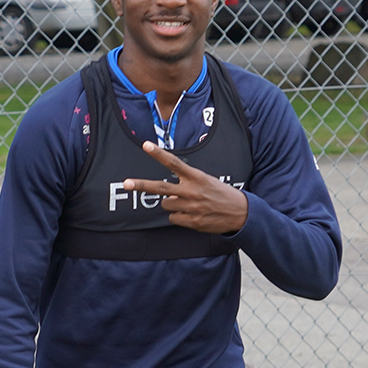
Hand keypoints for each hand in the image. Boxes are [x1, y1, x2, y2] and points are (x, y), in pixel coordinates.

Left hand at [122, 141, 247, 233]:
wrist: (241, 213)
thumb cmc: (221, 194)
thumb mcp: (207, 181)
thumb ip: (187, 182)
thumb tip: (168, 192)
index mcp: (196, 177)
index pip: (174, 163)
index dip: (159, 154)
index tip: (145, 145)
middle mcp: (192, 191)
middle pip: (161, 188)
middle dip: (141, 185)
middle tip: (126, 183)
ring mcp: (191, 207)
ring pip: (166, 204)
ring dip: (171, 204)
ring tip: (188, 203)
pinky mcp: (192, 221)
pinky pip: (173, 218)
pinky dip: (179, 217)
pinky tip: (192, 215)